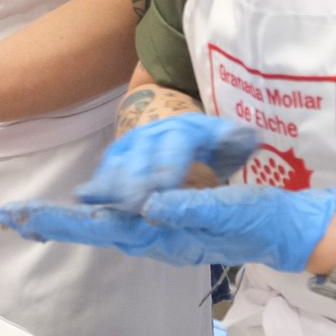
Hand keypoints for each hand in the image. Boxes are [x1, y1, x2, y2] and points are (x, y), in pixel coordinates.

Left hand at [0, 185, 335, 272]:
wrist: (284, 233)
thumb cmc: (258, 221)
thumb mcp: (227, 212)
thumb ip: (190, 208)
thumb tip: (149, 205)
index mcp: (164, 233)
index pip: (105, 225)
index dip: (64, 221)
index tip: (27, 218)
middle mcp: (155, 235)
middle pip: (94, 227)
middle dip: (51, 222)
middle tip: (9, 217)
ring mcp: (161, 231)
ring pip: (104, 225)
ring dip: (66, 221)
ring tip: (28, 217)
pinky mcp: (170, 223)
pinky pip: (125, 221)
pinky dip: (97, 216)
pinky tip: (83, 210)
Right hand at [75, 113, 261, 211]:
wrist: (176, 126)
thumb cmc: (211, 145)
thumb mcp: (229, 141)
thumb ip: (238, 141)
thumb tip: (251, 136)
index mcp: (184, 128)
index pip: (175, 143)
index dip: (168, 163)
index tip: (165, 186)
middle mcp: (153, 133)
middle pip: (140, 155)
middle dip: (136, 180)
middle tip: (134, 204)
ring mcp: (130, 145)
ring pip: (118, 164)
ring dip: (111, 186)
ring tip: (105, 208)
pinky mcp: (115, 159)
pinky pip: (103, 173)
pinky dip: (95, 189)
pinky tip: (83, 204)